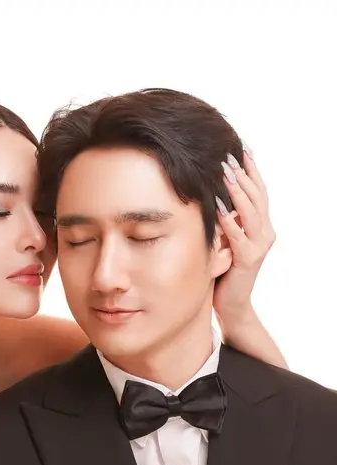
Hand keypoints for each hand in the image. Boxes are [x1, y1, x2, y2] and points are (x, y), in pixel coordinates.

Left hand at [213, 147, 275, 323]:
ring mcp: (258, 247)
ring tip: (225, 173)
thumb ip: (226, 218)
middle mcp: (265, 233)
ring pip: (251, 212)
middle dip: (242, 174)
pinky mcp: (247, 261)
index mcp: (261, 225)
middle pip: (257, 196)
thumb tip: (212, 192)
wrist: (232, 304)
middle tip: (228, 154)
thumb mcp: (226, 239)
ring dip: (238, 191)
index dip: (251, 169)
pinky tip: (218, 207)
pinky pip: (239, 237)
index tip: (241, 147)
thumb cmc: (224, 270)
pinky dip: (229, 221)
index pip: (258, 191)